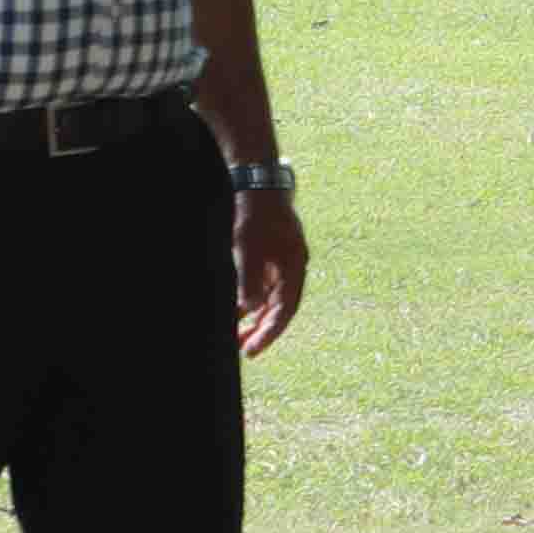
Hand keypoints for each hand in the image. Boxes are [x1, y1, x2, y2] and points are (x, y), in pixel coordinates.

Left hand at [230, 179, 306, 356]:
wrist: (255, 181)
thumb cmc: (253, 213)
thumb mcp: (248, 246)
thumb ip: (251, 279)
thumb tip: (252, 309)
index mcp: (295, 266)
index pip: (285, 309)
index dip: (269, 333)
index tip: (252, 350)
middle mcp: (292, 267)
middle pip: (280, 308)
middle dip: (262, 331)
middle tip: (245, 351)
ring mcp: (281, 262)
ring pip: (271, 299)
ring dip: (256, 318)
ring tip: (238, 336)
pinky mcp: (269, 255)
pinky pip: (263, 287)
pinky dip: (251, 301)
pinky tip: (238, 311)